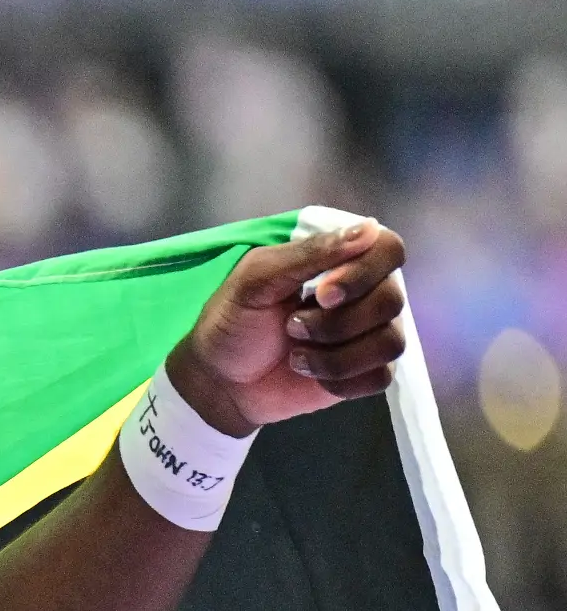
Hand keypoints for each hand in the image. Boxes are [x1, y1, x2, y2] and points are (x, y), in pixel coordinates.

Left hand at [166, 219, 408, 436]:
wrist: (218, 381)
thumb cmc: (233, 321)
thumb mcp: (256, 278)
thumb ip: (308, 253)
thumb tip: (369, 229)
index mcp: (343, 261)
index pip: (389, 250)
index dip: (363, 272)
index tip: (322, 292)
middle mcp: (366, 294)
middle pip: (392, 300)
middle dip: (336, 322)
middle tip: (291, 327)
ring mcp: (369, 335)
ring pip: (389, 343)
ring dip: (334, 355)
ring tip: (294, 354)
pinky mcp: (364, 374)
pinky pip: (380, 377)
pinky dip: (339, 379)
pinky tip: (310, 375)